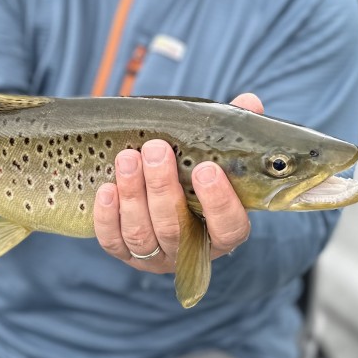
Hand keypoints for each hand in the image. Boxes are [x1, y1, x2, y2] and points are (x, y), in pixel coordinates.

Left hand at [93, 93, 260, 272]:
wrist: (160, 194)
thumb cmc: (194, 172)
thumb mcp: (216, 153)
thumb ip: (233, 132)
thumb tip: (249, 102)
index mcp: (221, 231)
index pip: (228, 228)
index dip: (219, 202)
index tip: (206, 169)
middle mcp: (189, 249)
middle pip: (176, 229)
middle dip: (162, 187)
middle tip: (156, 149)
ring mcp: (155, 256)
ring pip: (142, 234)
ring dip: (133, 195)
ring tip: (127, 158)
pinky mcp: (125, 253)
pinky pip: (113, 241)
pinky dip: (108, 216)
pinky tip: (107, 188)